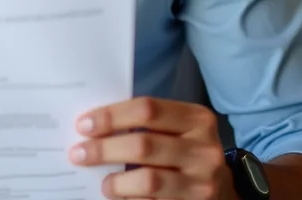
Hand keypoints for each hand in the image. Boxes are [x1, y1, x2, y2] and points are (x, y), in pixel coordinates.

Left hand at [68, 97, 232, 199]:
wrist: (223, 190)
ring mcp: (202, 183)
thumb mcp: (177, 130)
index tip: (83, 124)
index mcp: (197, 120)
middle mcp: (204, 150)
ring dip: (116, 182)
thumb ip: (146, 123)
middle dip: (103, 149)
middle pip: (142, 145)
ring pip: (148, 180)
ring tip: (103, 183)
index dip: (111, 116)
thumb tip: (93, 124)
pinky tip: (120, 197)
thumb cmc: (186, 152)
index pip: (147, 109)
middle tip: (78, 154)